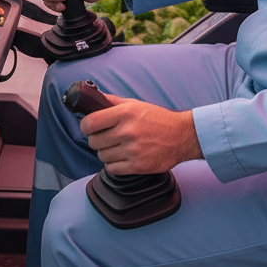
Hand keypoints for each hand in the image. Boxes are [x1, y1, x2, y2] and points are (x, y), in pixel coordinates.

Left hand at [79, 96, 201, 174]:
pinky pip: (111, 169)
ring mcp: (132, 150)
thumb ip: (111, 101)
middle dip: (97, 140)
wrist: (181, 136)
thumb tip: (91, 97)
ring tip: (118, 147)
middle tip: (107, 137)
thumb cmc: (157, 118)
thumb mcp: (135, 104)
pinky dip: (114, 165)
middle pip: (94, 141)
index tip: (89, 127)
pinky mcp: (137, 166)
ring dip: (106, 153)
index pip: (90, 123)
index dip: (85, 126)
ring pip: (102, 156)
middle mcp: (128, 131)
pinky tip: (122, 157)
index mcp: (125, 113)